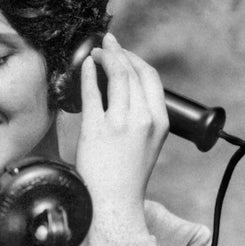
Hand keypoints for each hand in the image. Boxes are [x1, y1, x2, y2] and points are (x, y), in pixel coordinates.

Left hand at [74, 33, 168, 243]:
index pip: (150, 78)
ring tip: (94, 52)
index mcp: (160, 121)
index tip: (123, 52)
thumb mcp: (149, 144)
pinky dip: (87, 75)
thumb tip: (128, 92)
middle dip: (118, 52)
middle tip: (106, 43)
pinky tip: (84, 68)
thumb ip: (144, 118)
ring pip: (115, 76)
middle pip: (132, 71)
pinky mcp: (96, 129)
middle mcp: (143, 118)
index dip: (135, 59)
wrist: (114, 202)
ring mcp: (120, 123)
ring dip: (104, 58)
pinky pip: (91, 93)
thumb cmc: (127, 176)